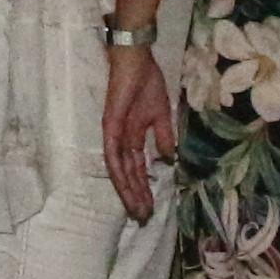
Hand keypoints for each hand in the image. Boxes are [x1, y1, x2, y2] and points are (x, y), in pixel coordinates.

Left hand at [100, 42, 169, 221]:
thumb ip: (163, 137)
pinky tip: (124, 186)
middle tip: (144, 217)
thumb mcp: (161, 114)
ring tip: (137, 209)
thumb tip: (169, 160)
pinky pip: (112, 153)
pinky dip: (118, 171)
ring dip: (128, 190)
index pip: (138, 169)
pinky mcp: (110, 126)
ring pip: (119, 170)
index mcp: (134, 136)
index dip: (144, 188)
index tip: (152, 207)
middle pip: (129, 174)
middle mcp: (122, 140)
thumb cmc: (146, 82)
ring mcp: (114, 134)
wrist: (136, 61)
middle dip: (137, 196)